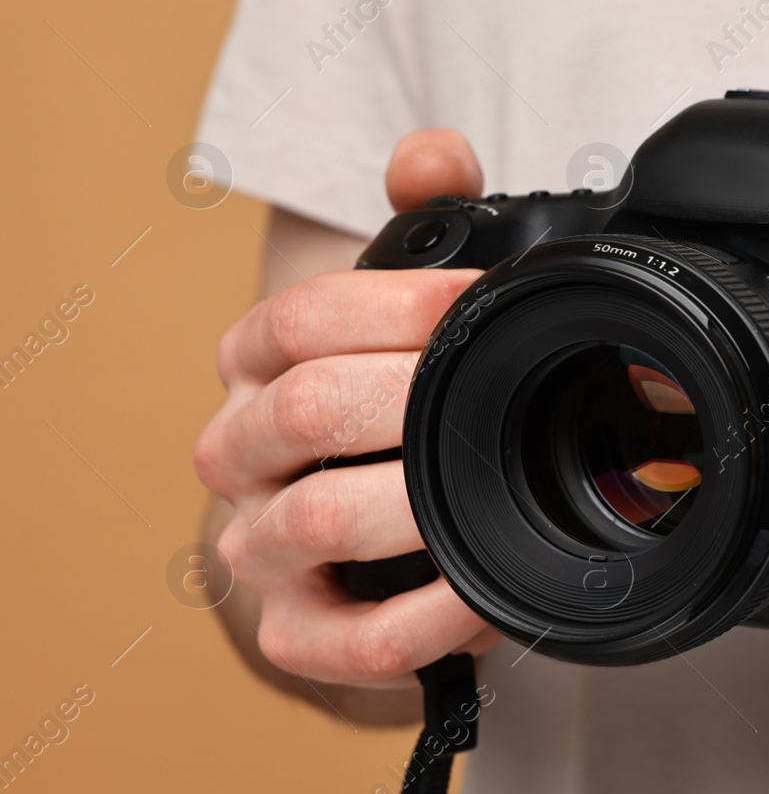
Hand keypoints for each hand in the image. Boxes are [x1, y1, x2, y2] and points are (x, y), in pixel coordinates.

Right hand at [193, 130, 499, 686]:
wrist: (351, 535)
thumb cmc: (381, 408)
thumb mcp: (394, 312)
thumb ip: (419, 221)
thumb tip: (433, 155)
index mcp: (255, 365)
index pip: (299, 319)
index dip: (397, 301)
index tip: (484, 299)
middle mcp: (239, 452)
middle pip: (306, 410)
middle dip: (415, 395)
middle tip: (503, 387)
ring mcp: (258, 548)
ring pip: (314, 520)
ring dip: (415, 501)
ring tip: (498, 482)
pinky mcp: (295, 634)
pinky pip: (356, 638)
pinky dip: (428, 619)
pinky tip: (488, 593)